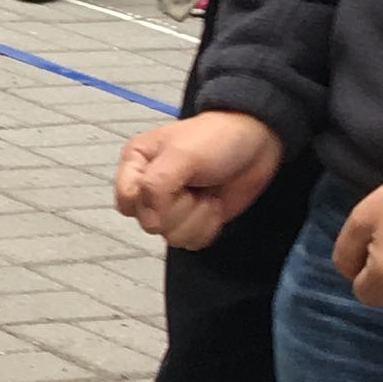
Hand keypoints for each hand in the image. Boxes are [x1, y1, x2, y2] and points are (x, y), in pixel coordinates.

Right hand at [115, 110, 285, 248]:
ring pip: (172, 236)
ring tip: (206, 193)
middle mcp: (149, 188)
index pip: (127, 202)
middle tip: (194, 185)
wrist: (255, 144)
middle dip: (181, 208)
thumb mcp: (181, 154)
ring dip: (198, 218)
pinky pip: (191, 242)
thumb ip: (156, 186)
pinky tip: (213, 205)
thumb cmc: (216, 138)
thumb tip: (149, 222)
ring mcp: (171, 207)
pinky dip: (208, 227)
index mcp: (136, 164)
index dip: (149, 203)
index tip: (172, 190)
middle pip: (151, 224)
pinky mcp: (192, 221)